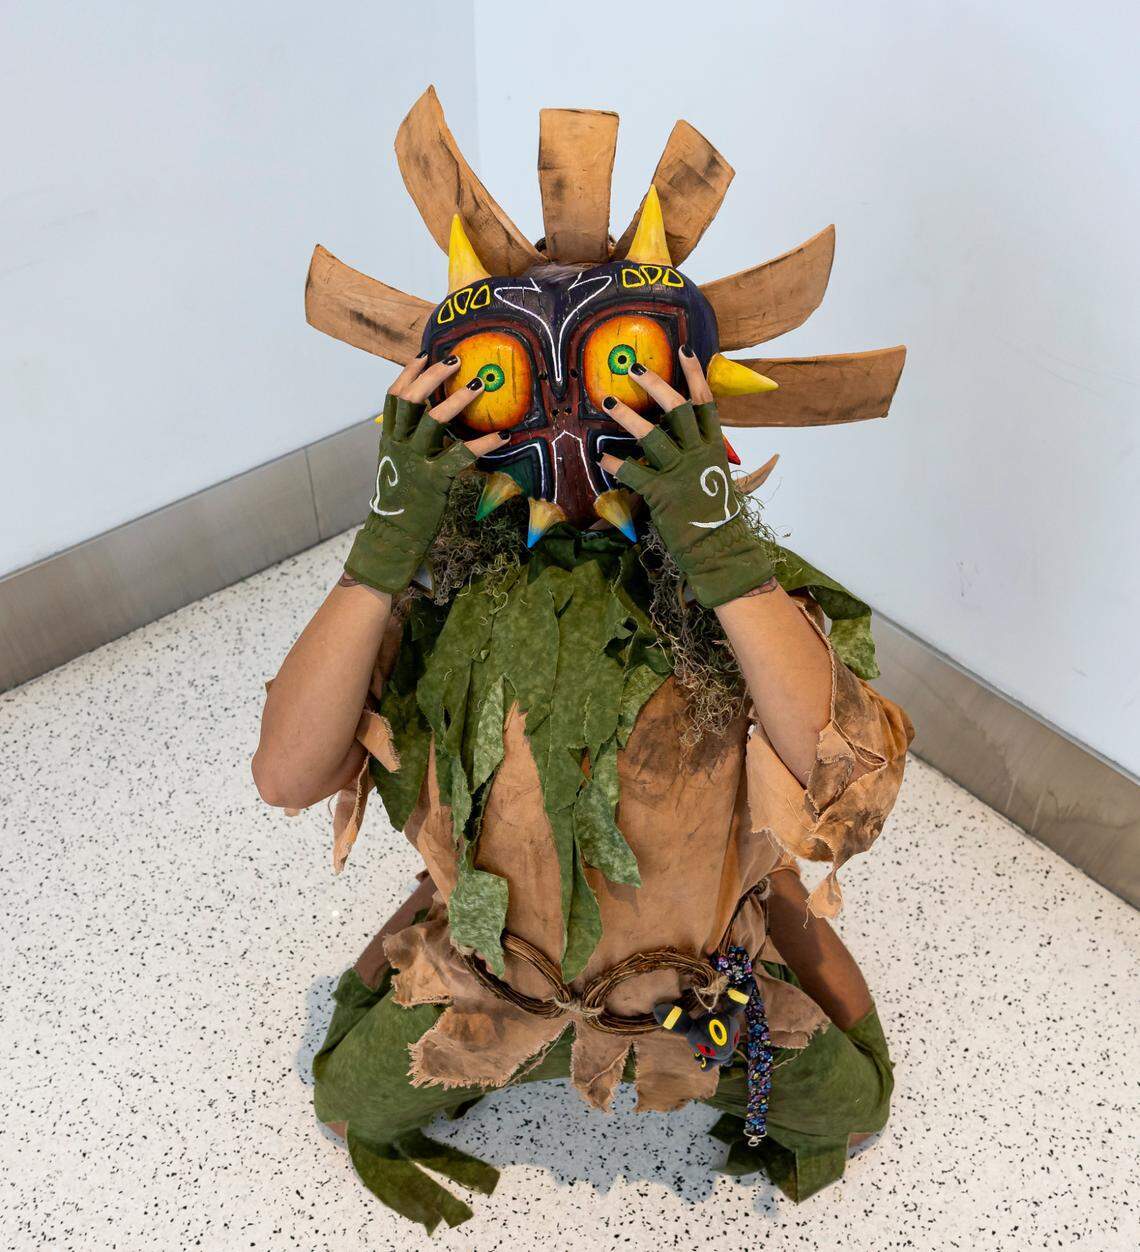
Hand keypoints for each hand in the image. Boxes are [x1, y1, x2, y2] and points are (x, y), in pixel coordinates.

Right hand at [344, 354, 507, 592]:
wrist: (393, 534)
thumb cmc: (402, 498)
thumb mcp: (398, 464)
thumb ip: (409, 441)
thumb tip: (431, 420)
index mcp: (388, 438)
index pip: (393, 397)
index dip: (408, 374)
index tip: (423, 355)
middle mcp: (398, 445)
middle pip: (411, 399)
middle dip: (433, 375)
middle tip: (454, 359)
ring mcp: (415, 461)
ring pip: (433, 420)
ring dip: (457, 399)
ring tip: (479, 384)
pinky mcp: (434, 479)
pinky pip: (461, 454)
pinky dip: (484, 443)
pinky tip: (502, 436)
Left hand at [598, 347, 774, 607]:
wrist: (721, 552)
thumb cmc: (725, 520)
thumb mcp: (738, 488)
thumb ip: (753, 470)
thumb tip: (776, 458)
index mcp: (715, 448)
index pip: (706, 402)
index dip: (694, 374)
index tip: (684, 350)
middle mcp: (698, 454)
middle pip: (677, 408)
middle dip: (655, 384)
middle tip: (634, 369)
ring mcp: (680, 473)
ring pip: (651, 435)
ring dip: (627, 416)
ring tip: (608, 401)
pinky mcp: (662, 494)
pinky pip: (634, 474)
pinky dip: (617, 465)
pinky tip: (604, 458)